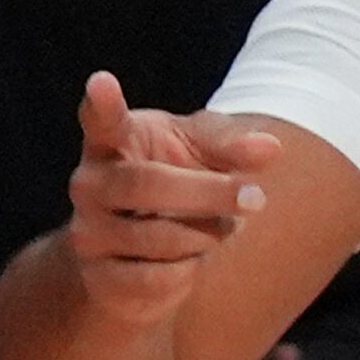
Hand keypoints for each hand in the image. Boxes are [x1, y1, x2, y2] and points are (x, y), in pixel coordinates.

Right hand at [67, 70, 280, 325]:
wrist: (138, 259)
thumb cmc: (175, 185)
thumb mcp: (202, 155)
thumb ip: (232, 146)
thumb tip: (271, 149)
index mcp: (114, 143)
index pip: (102, 120)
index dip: (101, 103)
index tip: (101, 80)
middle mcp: (90, 185)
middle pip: (147, 185)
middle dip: (209, 193)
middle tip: (257, 197)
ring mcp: (88, 233)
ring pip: (162, 238)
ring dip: (209, 234)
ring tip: (220, 228)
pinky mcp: (99, 279)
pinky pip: (159, 278)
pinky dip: (190, 269)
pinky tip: (187, 259)